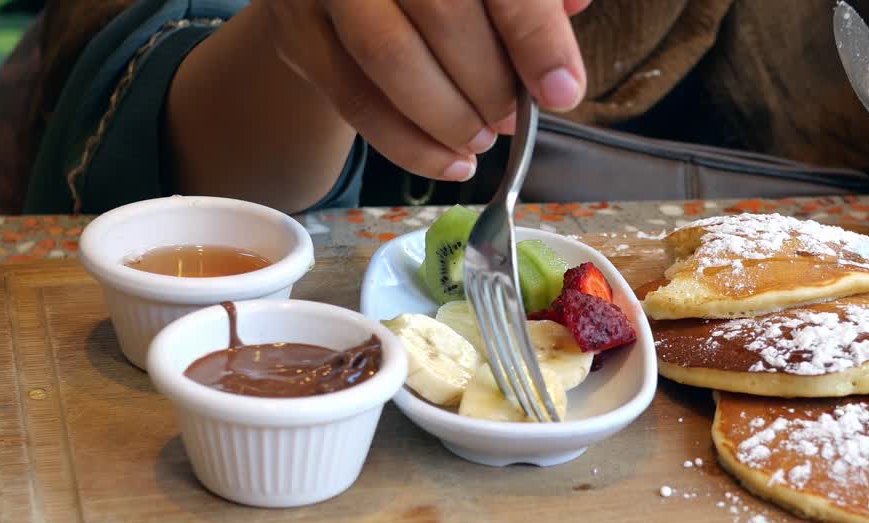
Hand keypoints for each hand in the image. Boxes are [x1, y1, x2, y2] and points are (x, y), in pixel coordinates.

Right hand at [263, 0, 591, 182]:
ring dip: (448, 116)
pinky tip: (448, 161)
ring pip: (389, 57)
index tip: (561, 90)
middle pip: (441, 12)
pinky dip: (408, 144)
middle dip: (490, 82)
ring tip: (480, 140)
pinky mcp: (294, 33)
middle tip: (512, 118)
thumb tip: (573, 5)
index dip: (535, 34)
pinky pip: (353, 100)